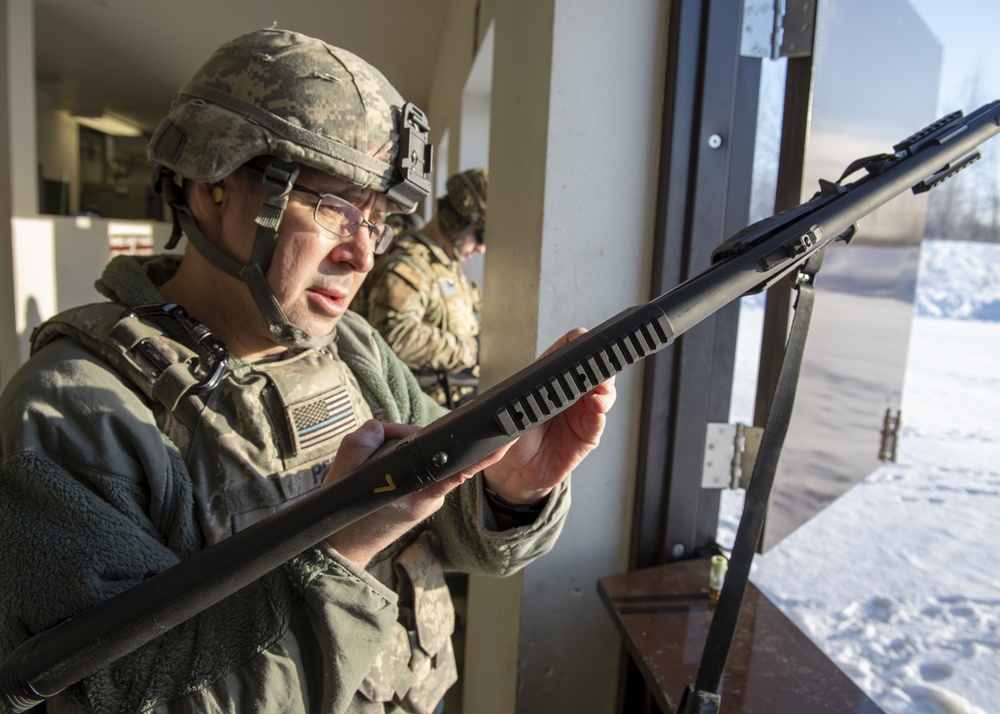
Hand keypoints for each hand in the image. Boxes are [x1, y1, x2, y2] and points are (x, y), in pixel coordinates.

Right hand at [323, 419, 508, 566]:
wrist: (342, 548)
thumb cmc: (347, 514)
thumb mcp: (344, 471)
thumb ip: (364, 440)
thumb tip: (383, 428)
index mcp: (419, 494)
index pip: (457, 470)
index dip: (480, 458)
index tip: (501, 447)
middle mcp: (430, 497)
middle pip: (426, 451)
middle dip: (398, 442)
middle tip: (372, 458)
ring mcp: (427, 499)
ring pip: (417, 459)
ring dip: (393, 455)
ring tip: (369, 473)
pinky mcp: (421, 499)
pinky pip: (415, 470)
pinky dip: (398, 465)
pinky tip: (381, 468)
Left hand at [483, 327, 616, 503]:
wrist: (514, 472)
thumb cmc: (513, 437)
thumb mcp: (510, 411)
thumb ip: (516, 401)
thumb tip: (516, 392)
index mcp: (551, 378)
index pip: (571, 350)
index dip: (579, 342)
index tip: (583, 341)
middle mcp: (570, 393)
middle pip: (596, 371)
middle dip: (599, 367)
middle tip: (595, 371)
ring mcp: (581, 414)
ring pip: (604, 395)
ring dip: (604, 391)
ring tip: (596, 394)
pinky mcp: (586, 436)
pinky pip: (597, 423)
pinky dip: (598, 416)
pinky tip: (595, 411)